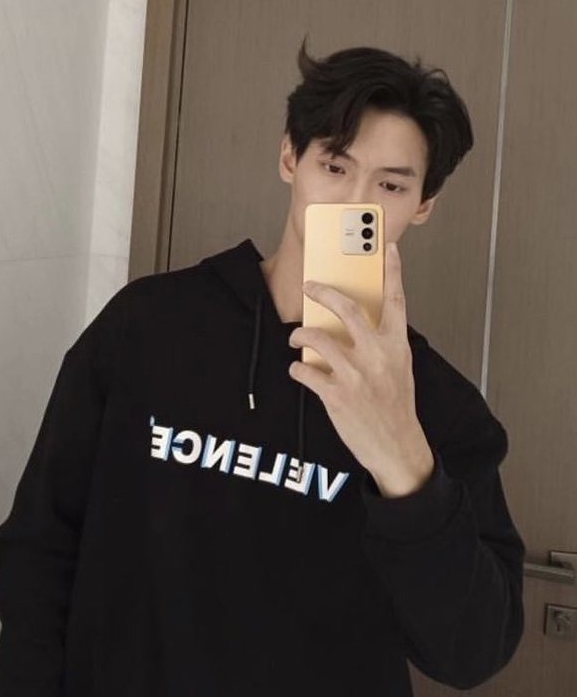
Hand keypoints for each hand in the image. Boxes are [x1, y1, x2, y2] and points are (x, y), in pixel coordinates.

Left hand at [287, 241, 434, 496]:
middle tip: (311, 285)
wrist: (397, 448)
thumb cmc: (395, 407)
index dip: (392, 271)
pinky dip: (297, 368)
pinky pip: (306, 371)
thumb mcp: (399, 369)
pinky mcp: (337, 395)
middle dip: (324, 291)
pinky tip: (299, 370)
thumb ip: (381, 343)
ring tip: (296, 336)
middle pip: (348, 308)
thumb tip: (353, 323)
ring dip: (300, 334)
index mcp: (397, 346)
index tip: (388, 247)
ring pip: (318, 337)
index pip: (396, 300)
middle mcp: (377, 355)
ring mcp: (356, 374)